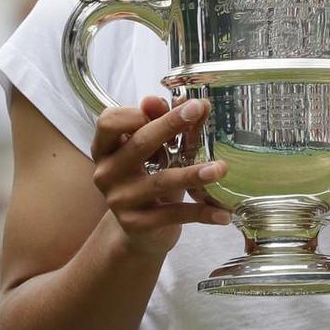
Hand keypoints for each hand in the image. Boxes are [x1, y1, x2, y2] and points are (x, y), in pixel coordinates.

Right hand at [91, 96, 229, 256]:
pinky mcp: (137, 225)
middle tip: (199, 110)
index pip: (108, 121)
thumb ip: (164, 121)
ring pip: (161, 181)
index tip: (161, 106)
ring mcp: (120, 201)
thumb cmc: (148, 176)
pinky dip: (202, 213)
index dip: (133, 112)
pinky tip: (224, 214)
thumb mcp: (154, 149)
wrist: (140, 230)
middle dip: (171, 124)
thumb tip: (183, 99)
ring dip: (193, 173)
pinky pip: (174, 215)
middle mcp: (106, 173)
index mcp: (105, 148)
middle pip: (140, 143)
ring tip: (221, 168)